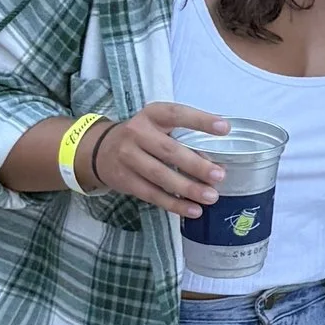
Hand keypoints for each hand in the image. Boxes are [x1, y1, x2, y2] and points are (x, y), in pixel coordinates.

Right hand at [87, 101, 230, 216]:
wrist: (99, 150)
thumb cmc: (143, 137)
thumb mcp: (159, 127)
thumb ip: (183, 139)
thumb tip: (212, 163)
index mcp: (152, 115)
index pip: (177, 114)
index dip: (200, 120)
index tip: (224, 128)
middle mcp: (137, 133)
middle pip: (169, 151)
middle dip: (196, 165)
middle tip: (219, 176)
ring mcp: (128, 157)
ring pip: (161, 176)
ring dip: (188, 188)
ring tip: (211, 197)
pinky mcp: (125, 180)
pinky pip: (152, 194)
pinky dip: (174, 204)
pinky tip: (193, 210)